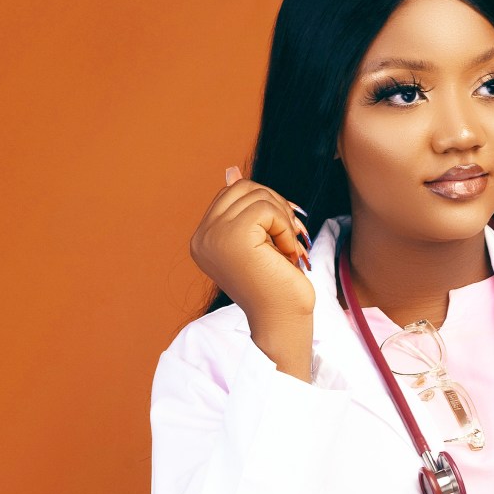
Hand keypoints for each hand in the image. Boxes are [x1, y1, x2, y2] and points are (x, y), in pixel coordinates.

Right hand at [189, 165, 314, 330]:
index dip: (264, 205)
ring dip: (283, 218)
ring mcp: (214, 236)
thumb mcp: (259, 242)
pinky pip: (266, 208)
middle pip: (242, 188)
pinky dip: (285, 228)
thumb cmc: (277, 288)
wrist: (283, 323)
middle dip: (275, 205)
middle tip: (291, 236)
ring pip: (256, 194)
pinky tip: (287, 254)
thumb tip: (231, 170)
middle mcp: (202, 237)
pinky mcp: (233, 237)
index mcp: (203, 239)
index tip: (281, 232)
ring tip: (288, 249)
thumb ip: (244, 209)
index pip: (232, 194)